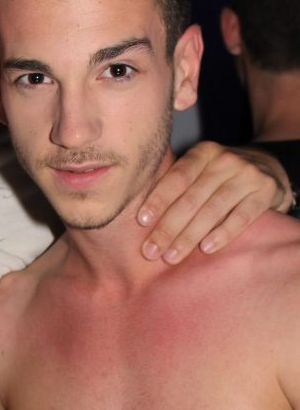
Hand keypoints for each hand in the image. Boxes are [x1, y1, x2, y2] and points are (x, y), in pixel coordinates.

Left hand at [138, 142, 292, 263]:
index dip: (159, 200)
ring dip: (189, 236)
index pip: (177, 178)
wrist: (267, 167)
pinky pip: (242, 217)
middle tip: (150, 251)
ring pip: (213, 210)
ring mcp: (248, 174)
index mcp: (203, 153)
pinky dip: (223, 234)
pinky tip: (206, 248)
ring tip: (172, 257)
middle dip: (168, 227)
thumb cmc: (219, 177)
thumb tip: (142, 221)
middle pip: (191, 198)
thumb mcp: (200, 171)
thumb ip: (177, 186)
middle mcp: (225, 160)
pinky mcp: (266, 191)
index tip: (142, 221)